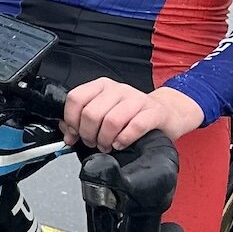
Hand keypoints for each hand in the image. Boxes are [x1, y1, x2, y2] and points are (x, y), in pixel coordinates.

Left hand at [60, 79, 203, 151]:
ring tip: (107, 145)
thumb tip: (66, 132)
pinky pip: (135, 126)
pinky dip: (124, 139)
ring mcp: (137, 99)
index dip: (71, 120)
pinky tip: (121, 144)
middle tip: (93, 142)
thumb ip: (83, 120)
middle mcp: (118, 89)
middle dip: (88, 134)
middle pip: (92, 113)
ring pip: (112, 120)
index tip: (74, 133)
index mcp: (102, 86)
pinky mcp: (154, 112)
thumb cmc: (132, 115)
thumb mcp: (105, 113)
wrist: (166, 113)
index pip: (76, 98)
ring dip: (105, 139)